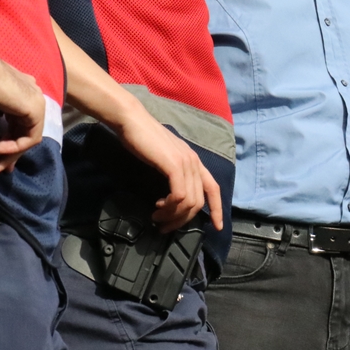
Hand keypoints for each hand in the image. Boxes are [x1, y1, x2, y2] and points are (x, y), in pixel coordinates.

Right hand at [0, 52, 45, 175]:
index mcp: (16, 94)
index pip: (18, 125)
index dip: (8, 145)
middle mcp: (30, 97)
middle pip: (24, 134)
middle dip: (10, 156)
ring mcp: (35, 102)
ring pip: (29, 138)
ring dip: (11, 155)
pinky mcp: (35, 107)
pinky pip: (31, 137)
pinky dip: (15, 147)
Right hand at [111, 98, 223, 232]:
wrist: (132, 122)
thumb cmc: (144, 141)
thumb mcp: (165, 160)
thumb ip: (174, 175)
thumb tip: (174, 198)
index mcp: (195, 161)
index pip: (214, 188)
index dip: (217, 209)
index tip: (217, 227)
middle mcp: (194, 162)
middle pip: (199, 201)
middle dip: (183, 220)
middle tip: (165, 227)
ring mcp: (185, 162)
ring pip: (190, 201)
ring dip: (173, 216)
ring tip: (157, 218)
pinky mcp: (174, 165)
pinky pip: (179, 195)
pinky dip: (169, 206)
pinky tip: (158, 207)